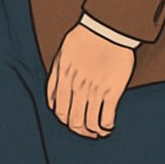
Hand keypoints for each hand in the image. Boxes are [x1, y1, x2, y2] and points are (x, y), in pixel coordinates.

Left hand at [46, 23, 134, 138]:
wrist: (105, 31)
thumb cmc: (82, 40)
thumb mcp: (61, 57)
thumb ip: (55, 79)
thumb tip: (52, 100)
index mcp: (63, 79)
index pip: (59, 110)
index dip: (64, 120)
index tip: (70, 122)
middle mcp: (77, 88)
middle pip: (74, 120)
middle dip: (79, 131)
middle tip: (85, 133)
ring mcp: (94, 91)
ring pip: (90, 122)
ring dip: (93, 132)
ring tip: (98, 133)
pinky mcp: (112, 91)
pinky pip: (107, 117)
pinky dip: (106, 126)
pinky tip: (108, 126)